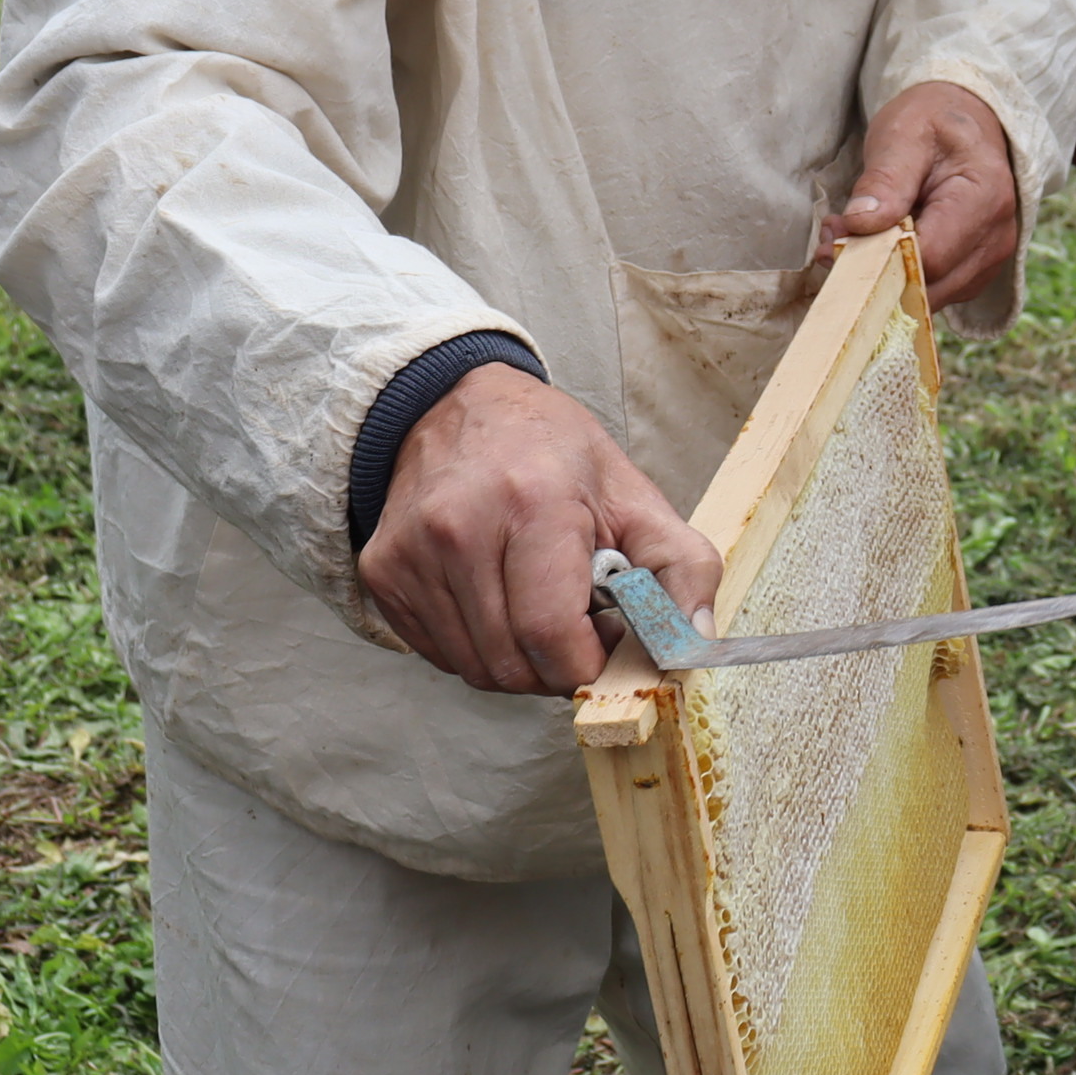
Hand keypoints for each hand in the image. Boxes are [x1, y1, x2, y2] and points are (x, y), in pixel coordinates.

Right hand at [360, 364, 717, 695]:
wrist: (456, 405)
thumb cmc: (550, 452)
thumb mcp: (634, 493)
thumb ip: (683, 566)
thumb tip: (692, 639)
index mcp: (532, 503)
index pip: (553, 637)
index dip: (591, 663)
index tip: (607, 641)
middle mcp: (460, 528)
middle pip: (512, 665)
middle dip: (556, 667)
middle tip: (576, 624)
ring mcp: (412, 552)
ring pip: (474, 669)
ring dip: (517, 659)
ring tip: (535, 604)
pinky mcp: (383, 572)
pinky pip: (440, 654)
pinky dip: (477, 645)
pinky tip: (495, 598)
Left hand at [830, 80, 1021, 302]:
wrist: (963, 120)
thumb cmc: (932, 122)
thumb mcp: (902, 136)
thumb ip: (885, 180)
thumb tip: (861, 224)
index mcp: (985, 198)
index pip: (931, 256)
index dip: (877, 255)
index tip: (835, 233)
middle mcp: (997, 237)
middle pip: (930, 285)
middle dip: (874, 269)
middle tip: (833, 235)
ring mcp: (990, 259)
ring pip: (929, 296)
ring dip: (883, 276)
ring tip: (853, 234)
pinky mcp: (976, 272)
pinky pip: (933, 291)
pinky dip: (900, 276)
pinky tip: (880, 244)